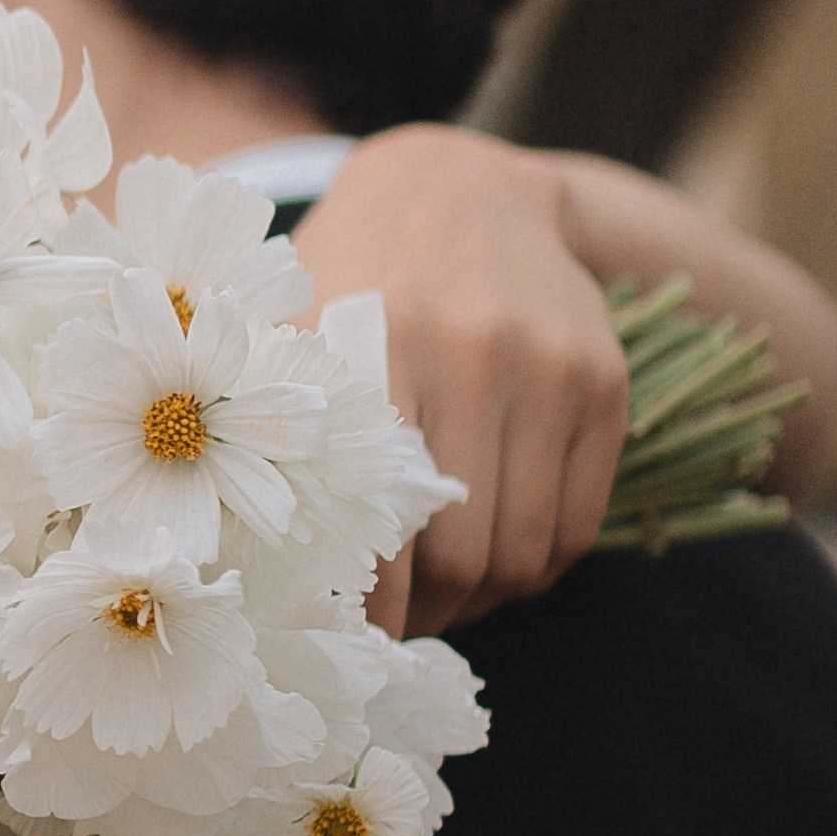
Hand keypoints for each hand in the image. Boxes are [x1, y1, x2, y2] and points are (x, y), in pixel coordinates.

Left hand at [293, 125, 629, 635]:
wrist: (458, 187)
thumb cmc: (346, 278)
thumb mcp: (293, 330)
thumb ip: (263, 430)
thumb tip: (232, 574)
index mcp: (377, 351)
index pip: (375, 532)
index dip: (364, 615)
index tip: (342, 648)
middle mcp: (475, 357)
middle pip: (457, 559)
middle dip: (422, 619)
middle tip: (390, 631)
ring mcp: (551, 372)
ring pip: (523, 556)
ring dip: (479, 603)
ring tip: (438, 598)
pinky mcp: (604, 385)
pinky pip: (577, 529)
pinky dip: (535, 568)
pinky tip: (492, 557)